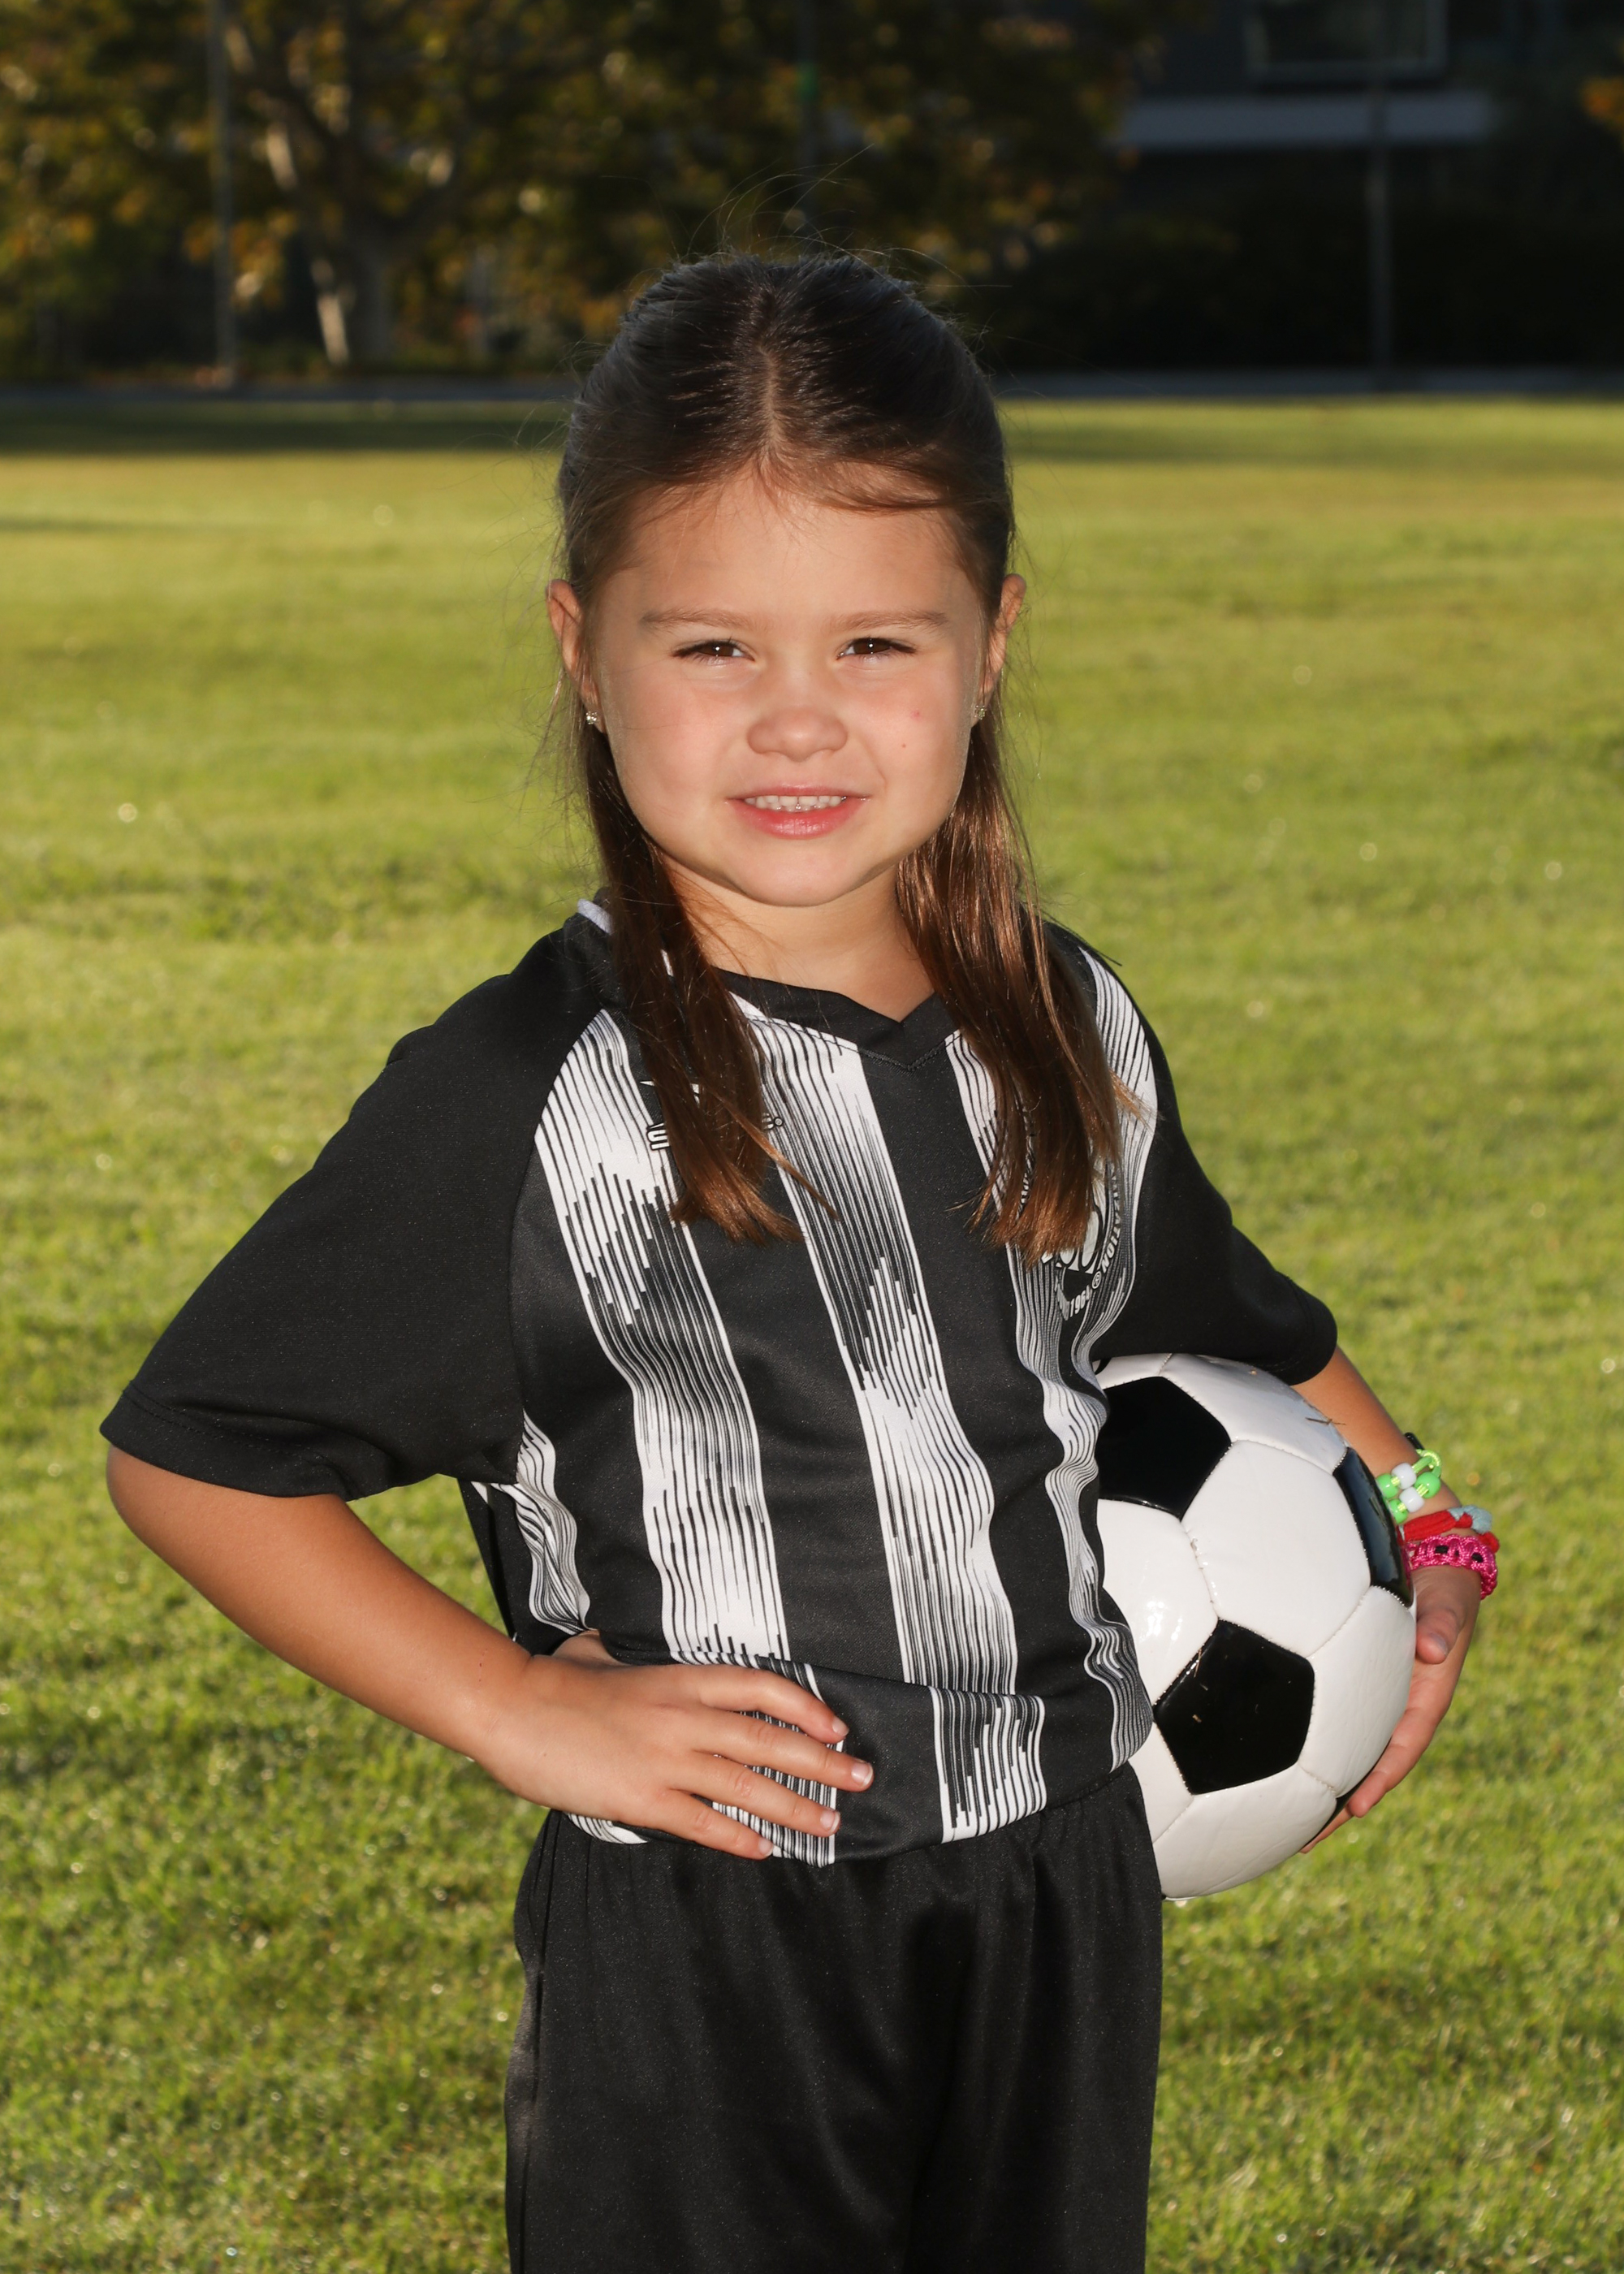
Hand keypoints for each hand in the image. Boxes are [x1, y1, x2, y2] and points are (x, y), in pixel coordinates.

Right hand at [474, 1630, 872, 1859]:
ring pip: (747, 1786)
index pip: (761, 1687)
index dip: (806, 1707)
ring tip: (832, 1823)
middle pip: (768, 1741)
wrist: (511, 1710)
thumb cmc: (555, 1677)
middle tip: (863, 1777)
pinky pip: (703, 1821)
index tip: (836, 1726)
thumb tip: (636, 1642)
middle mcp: (682, 1718)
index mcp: (678, 1678)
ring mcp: (664, 1759)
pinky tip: (765, 1849)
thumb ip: (635, 1651)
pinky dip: (739, 1837)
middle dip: (822, 1762)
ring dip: (796, 1807)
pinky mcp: (641, 1798)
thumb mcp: (604, 1650)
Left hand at [1303, 1565, 1479, 1849]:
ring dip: (1321, 1787)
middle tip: (1303, 1840)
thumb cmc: (1444, 1591)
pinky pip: (1333, 1725)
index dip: (1380, 1780)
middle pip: (1367, 1767)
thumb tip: (1433, 1649)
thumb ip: (1442, 1626)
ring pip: (1347, 1753)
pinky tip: (1278, 1764)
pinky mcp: (1356, 1688)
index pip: (1401, 1749)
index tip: (1358, 1809)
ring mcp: (1378, 1703)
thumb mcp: (1448, 1606)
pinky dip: (1311, 1749)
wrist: (1438, 1575)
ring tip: (1282, 1822)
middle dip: (1340, 1807)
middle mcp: (1399, 1711)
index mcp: (1424, 1702)